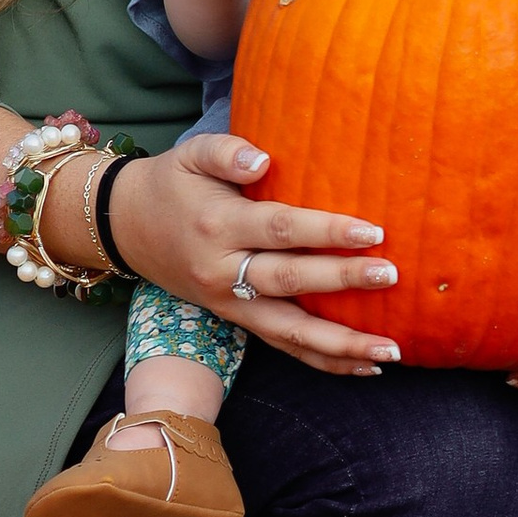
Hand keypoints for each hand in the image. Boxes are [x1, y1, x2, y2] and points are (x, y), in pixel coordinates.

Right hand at [108, 132, 401, 377]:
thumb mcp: (190, 154)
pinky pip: (284, 346)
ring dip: (342, 344)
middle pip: (291, 281)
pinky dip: (324, 361)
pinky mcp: (236, 321)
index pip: (280, 230)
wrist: (126, 228)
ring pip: (290, 331)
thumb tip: (263, 159)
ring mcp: (230, 304)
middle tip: (390, 277)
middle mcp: (224, 271)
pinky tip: (364, 365)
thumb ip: (226, 151)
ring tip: (390, 350)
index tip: (372, 231)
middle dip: (343, 281)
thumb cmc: (172, 184)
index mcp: (219, 226)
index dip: (325, 231)